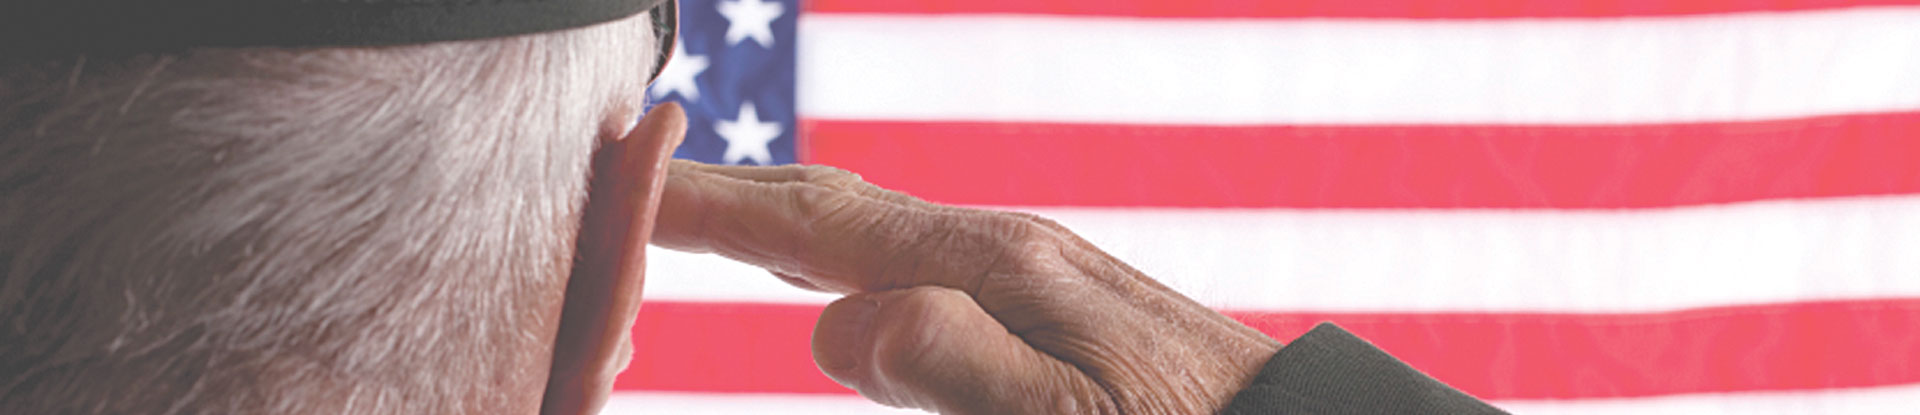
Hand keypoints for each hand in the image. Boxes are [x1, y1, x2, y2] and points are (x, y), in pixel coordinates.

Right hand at [653, 161, 1281, 413]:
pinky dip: (827, 248)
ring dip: (766, 215)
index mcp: (994, 265)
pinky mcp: (1031, 294)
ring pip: (859, 225)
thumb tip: (837, 320)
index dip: (705, 204)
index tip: (614, 184)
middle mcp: (996, 246)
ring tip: (688, 216)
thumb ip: (960, 364)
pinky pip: (898, 255)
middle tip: (617, 187)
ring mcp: (1014, 265)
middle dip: (717, 192)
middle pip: (826, 202)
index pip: (816, 221)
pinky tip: (818, 269)